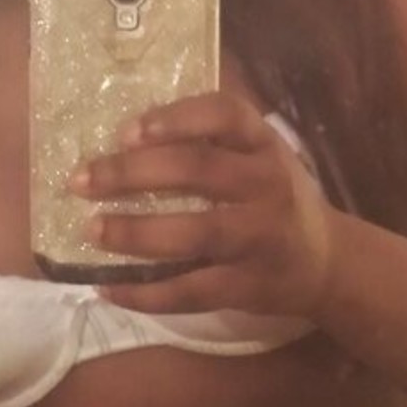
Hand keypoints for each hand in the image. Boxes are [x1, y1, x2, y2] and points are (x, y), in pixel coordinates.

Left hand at [71, 92, 334, 317]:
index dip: (176, 117)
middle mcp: (267, 185)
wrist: (326, 263)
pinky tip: (106, 287)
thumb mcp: (259, 157)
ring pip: (194, 234)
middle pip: (198, 170)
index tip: (126, 131)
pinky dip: (145, 293)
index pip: (225, 114)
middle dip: (132, 174)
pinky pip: (190, 291)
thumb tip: (121, 140)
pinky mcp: (248, 285)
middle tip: (81, 181)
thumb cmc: (275, 197)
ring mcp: (260, 238)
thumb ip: (210, 143)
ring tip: (91, 231)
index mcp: (265, 145)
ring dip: (135, 233)